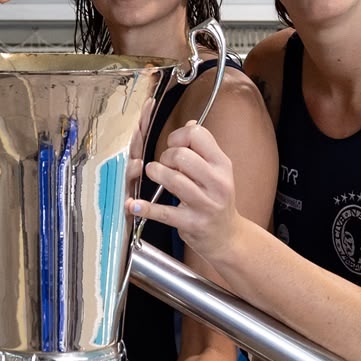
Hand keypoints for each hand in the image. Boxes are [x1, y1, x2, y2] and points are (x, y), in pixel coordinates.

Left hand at [132, 121, 240, 260]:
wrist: (227, 236)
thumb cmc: (216, 199)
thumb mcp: (217, 172)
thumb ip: (203, 149)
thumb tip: (190, 124)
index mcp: (222, 165)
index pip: (197, 135)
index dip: (178, 136)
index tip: (173, 145)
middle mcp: (217, 183)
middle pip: (182, 155)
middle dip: (165, 157)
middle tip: (163, 165)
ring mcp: (205, 204)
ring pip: (173, 179)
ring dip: (156, 174)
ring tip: (153, 175)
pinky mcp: (192, 223)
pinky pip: (164, 212)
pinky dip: (145, 208)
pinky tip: (134, 205)